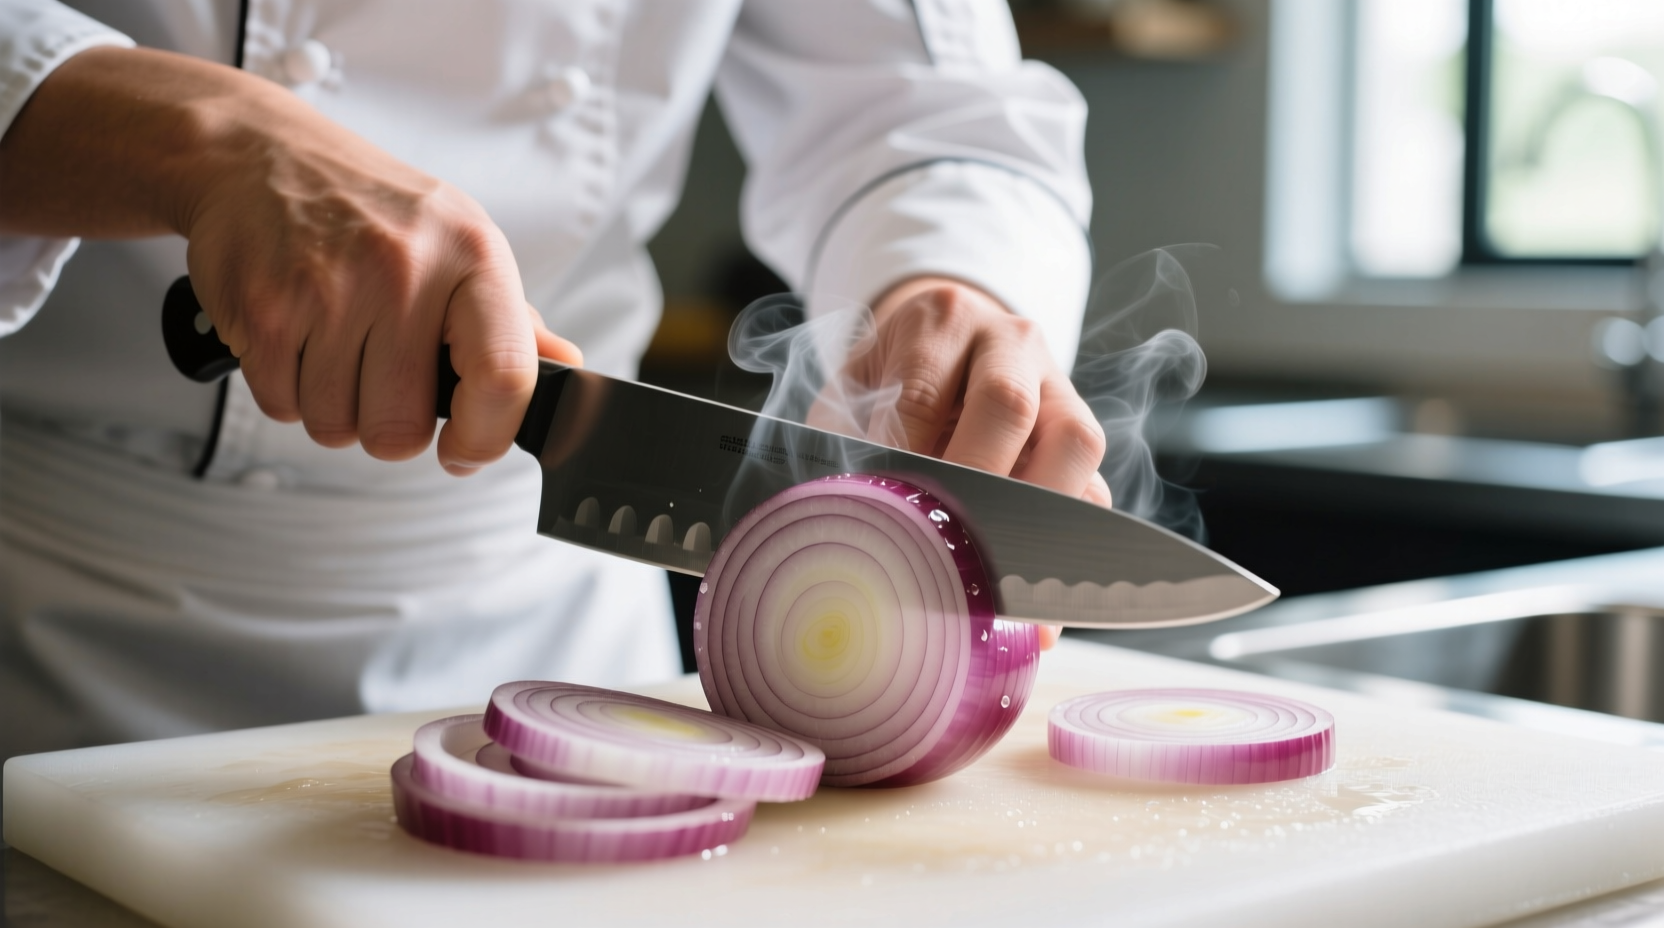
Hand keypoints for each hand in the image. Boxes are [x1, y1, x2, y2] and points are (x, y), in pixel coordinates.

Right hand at [0, 47, 575, 473]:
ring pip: (337, 426)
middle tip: (380, 379)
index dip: (486, 438)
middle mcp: (404, 269)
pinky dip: (288, 390)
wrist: (261, 152)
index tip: (464, 451)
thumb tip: (566, 370)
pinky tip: (296, 338)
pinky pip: (284, 406)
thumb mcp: (460, 244)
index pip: (504, 376)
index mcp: (472, 256)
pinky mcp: (264, 308)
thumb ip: (512, 320)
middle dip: (389, 426)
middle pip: (401, 428)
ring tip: (334, 345)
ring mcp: (329, 289)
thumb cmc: (375, 210)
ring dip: (334, 407)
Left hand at [817, 278, 1111, 649]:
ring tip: (996, 566)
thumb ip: (848, 445)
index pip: (924, 396)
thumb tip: (848, 517)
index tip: (887, 517)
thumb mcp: (854, 395)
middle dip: (976, 485)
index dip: (906, 463)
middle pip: (1010, 405)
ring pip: (1076, 441)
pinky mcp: (1080, 436)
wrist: (938, 350)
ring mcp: (1057, 386)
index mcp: (941, 322)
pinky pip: (1094, 488)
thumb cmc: (889, 383)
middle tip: (944, 544)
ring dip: (1038, 511)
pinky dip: (1065, 542)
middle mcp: (1009, 342)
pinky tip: (1029, 591)